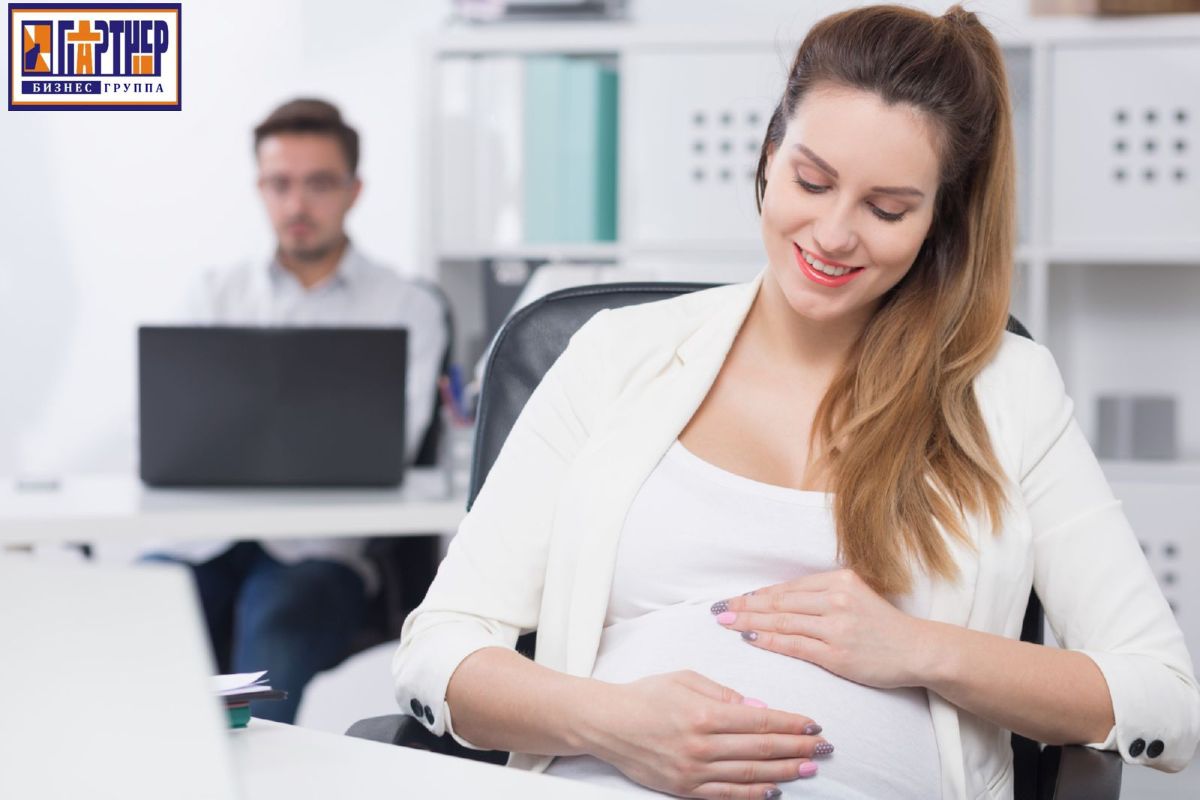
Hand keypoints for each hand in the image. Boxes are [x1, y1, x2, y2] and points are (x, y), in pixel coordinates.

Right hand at [581, 670, 828, 798]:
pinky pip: (726, 795)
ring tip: (810, 767)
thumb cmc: (646, 695)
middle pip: (761, 749)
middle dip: (797, 747)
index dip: (790, 723)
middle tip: (824, 747)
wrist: (607, 723)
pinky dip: (753, 795)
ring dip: (784, 771)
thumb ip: (723, 693)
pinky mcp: (684, 789)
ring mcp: (693, 771)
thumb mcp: (685, 679)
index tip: (813, 723)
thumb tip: (758, 708)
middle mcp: (701, 745)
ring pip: (750, 775)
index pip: (759, 721)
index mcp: (703, 713)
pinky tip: (775, 789)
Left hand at [713, 569, 929, 688]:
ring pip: (783, 623)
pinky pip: (795, 645)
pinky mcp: (837, 653)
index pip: (788, 588)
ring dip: (751, 624)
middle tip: (719, 610)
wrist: (917, 650)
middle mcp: (837, 599)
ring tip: (728, 623)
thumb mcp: (856, 595)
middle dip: (746, 607)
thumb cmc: (884, 625)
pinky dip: (770, 642)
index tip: (735, 598)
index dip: (758, 594)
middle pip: (780, 602)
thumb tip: (778, 599)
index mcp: (840, 580)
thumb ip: (822, 594)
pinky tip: (751, 640)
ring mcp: (837, 626)